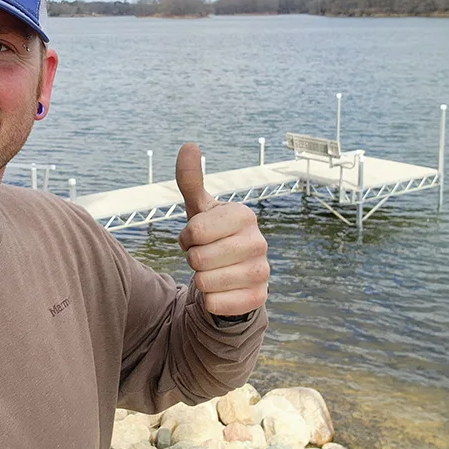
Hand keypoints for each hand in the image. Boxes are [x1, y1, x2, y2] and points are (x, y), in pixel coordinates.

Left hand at [175, 142, 268, 316]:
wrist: (231, 273)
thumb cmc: (212, 235)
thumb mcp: (199, 209)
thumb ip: (190, 178)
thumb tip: (189, 144)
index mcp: (244, 215)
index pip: (195, 232)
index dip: (186, 238)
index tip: (195, 237)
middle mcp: (259, 242)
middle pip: (198, 260)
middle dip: (192, 260)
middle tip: (204, 255)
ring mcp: (262, 271)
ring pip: (204, 284)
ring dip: (200, 280)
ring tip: (212, 271)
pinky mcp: (258, 298)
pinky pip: (215, 304)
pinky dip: (209, 301)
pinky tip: (220, 290)